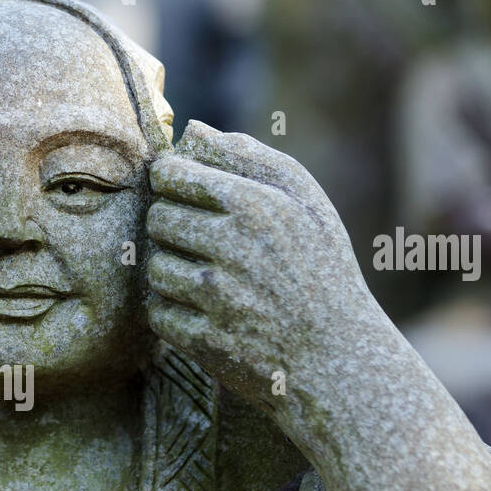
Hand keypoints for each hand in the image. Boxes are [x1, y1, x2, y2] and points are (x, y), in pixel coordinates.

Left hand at [146, 120, 383, 425]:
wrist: (337, 361)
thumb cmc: (321, 272)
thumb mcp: (307, 205)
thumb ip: (251, 159)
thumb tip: (194, 129)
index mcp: (258, 205)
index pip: (172, 174)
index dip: (170, 182)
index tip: (181, 192)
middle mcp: (234, 248)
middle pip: (158, 218)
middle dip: (172, 228)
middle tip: (202, 242)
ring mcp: (216, 297)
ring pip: (153, 265)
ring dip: (171, 271)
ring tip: (208, 280)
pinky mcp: (202, 339)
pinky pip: (156, 311)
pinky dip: (172, 312)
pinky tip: (205, 312)